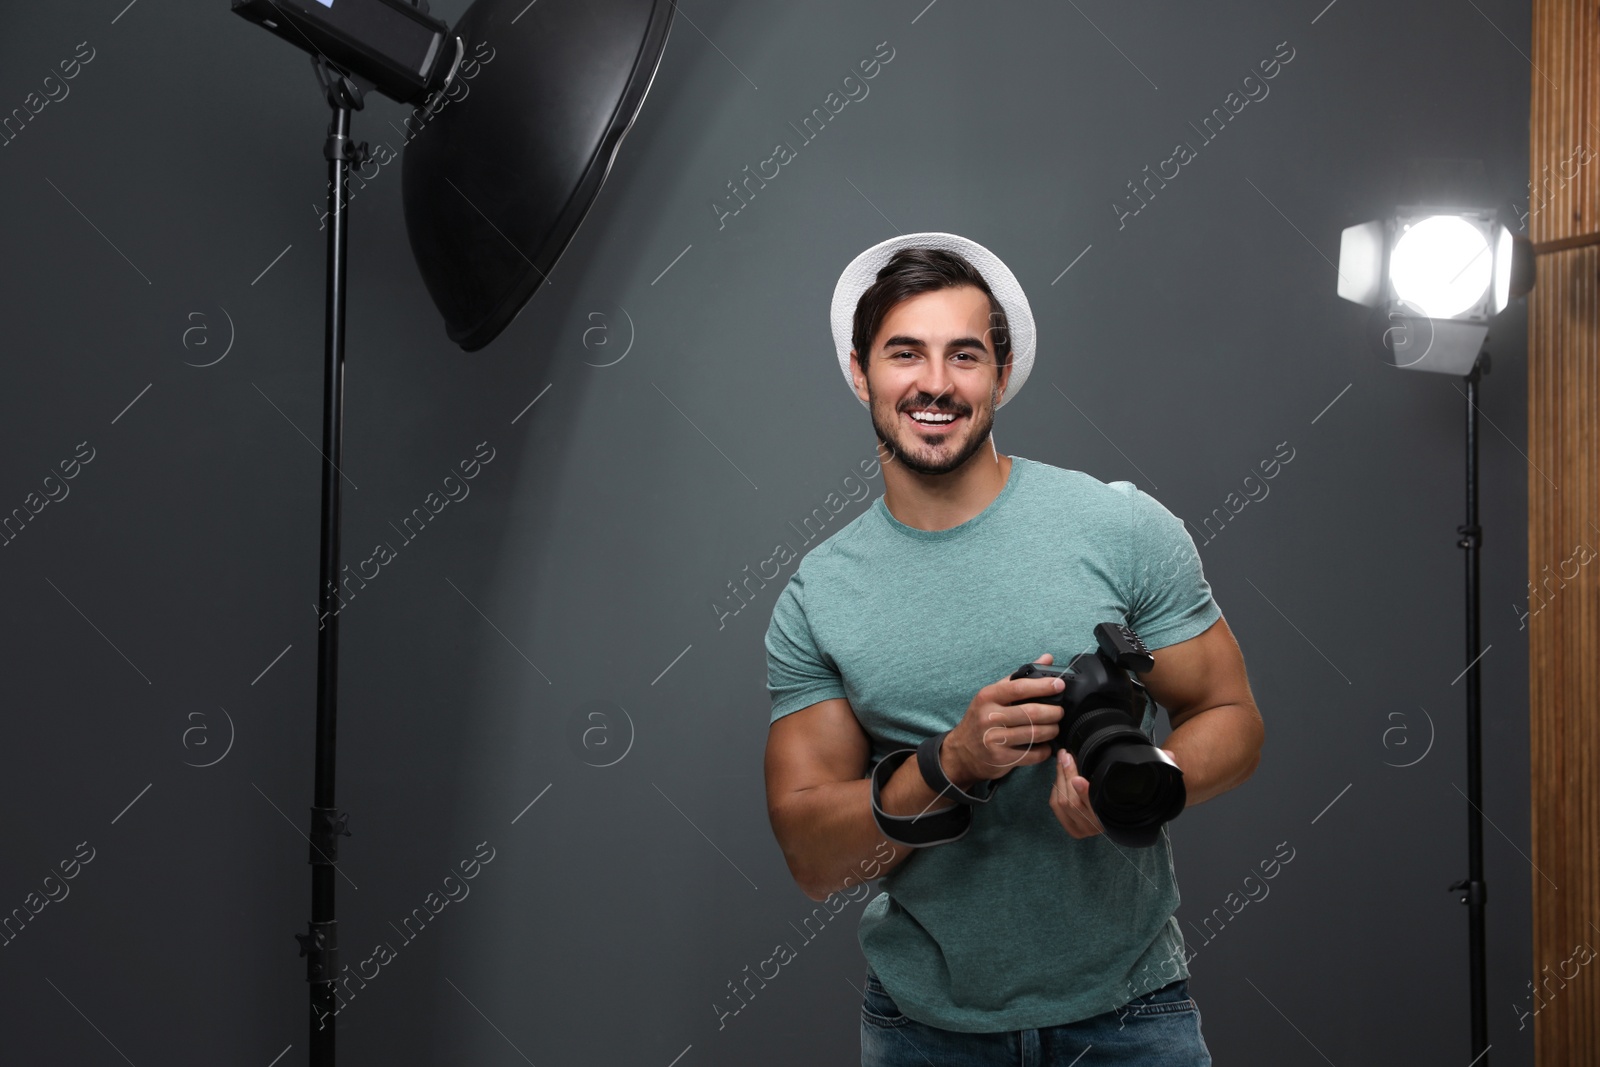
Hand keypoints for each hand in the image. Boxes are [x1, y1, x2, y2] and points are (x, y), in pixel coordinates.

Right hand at [942, 654, 1064, 787]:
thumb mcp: (994, 694)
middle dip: (1053, 712)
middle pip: (1031, 713)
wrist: (962, 751)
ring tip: (1054, 728)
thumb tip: (1046, 658)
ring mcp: (994, 739)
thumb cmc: (981, 718)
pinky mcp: (1001, 758)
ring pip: (1034, 734)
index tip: (1059, 685)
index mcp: (988, 696)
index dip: (1043, 686)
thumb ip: (1020, 677)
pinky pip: (1032, 754)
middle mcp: (989, 717)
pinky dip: (1044, 750)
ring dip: (1052, 731)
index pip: (1019, 688)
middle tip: (1060, 712)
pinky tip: (1045, 746)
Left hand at [1050, 748, 1179, 839]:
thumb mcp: (1147, 781)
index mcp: (1115, 817)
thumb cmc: (1135, 792)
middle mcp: (1099, 827)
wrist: (1128, 812)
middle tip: (1066, 754)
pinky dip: (1056, 788)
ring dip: (1060, 778)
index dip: (1085, 793)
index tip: (1078, 778)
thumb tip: (1172, 757)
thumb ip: (1160, 767)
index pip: (1096, 807)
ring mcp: (1084, 829)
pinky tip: (1061, 775)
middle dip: (1066, 775)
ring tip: (1064, 759)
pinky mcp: (1072, 828)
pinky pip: (1056, 807)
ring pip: (1062, 803)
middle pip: (1073, 802)